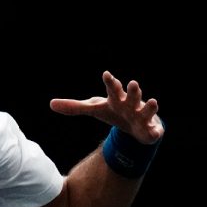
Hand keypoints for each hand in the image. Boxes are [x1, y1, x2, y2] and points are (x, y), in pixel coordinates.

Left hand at [50, 71, 164, 143]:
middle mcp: (131, 104)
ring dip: (149, 106)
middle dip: (133, 90)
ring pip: (146, 110)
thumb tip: (51, 104)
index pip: (113, 88)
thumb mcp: (94, 109)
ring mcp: (142, 116)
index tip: (106, 74)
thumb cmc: (113, 111)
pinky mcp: (150, 130)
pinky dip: (155, 131)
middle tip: (133, 83)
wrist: (134, 125)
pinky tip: (156, 132)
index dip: (110, 82)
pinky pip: (154, 131)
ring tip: (153, 101)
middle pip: (132, 96)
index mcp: (116, 99)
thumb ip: (74, 107)